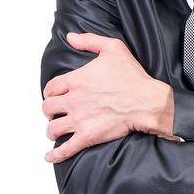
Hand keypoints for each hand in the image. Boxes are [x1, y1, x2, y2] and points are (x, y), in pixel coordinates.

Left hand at [42, 33, 173, 161]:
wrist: (146, 101)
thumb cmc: (132, 77)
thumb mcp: (112, 48)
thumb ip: (89, 40)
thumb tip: (71, 37)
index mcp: (76, 80)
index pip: (51, 88)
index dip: (50, 93)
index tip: (54, 96)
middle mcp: (73, 100)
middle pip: (48, 108)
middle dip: (49, 112)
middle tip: (55, 114)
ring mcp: (79, 120)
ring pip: (53, 129)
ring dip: (51, 131)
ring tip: (55, 132)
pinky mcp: (88, 136)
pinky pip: (66, 149)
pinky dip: (55, 155)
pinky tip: (50, 157)